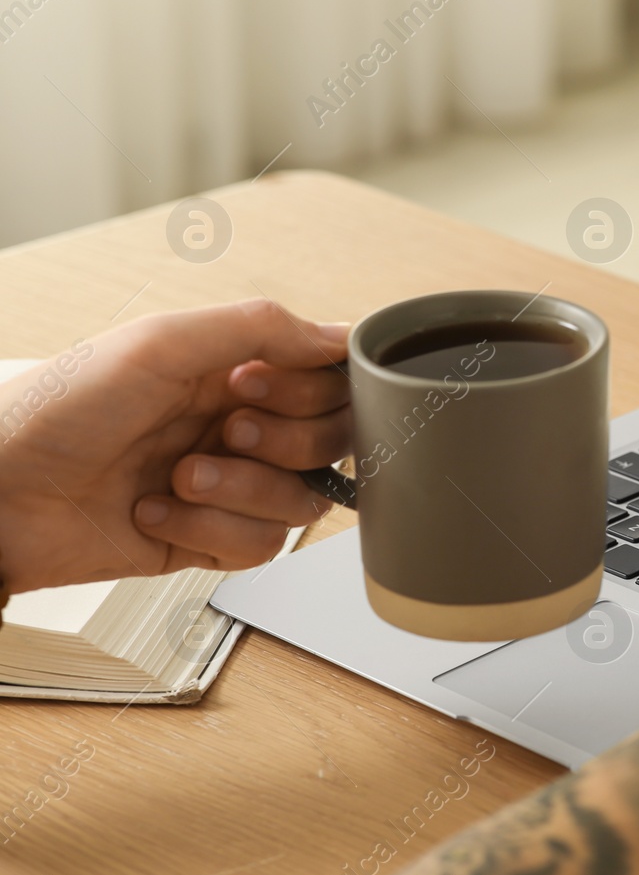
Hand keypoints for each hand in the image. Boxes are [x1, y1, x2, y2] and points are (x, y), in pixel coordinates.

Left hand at [0, 299, 352, 591]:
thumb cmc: (59, 409)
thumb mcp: (160, 344)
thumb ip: (260, 328)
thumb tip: (342, 336)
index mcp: (231, 369)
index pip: (328, 380)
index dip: (306, 390)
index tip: (248, 385)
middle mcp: (236, 425)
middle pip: (329, 441)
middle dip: (280, 440)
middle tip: (223, 430)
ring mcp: (226, 485)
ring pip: (302, 499)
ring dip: (241, 490)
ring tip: (179, 478)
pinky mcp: (208, 538)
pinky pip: (263, 546)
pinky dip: (213, 530)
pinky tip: (157, 512)